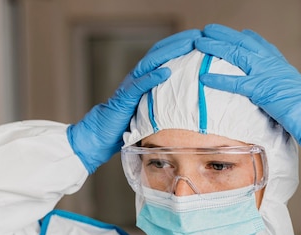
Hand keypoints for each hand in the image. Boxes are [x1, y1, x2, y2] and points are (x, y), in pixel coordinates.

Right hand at [68, 29, 201, 173]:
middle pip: (158, 53)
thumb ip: (164, 102)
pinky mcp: (125, 98)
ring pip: (150, 63)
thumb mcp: (150, 109)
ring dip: (169, 53)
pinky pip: (139, 85)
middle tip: (197, 34)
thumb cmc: (126, 125)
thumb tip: (187, 103)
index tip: (199, 39)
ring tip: (187, 45)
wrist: (101, 134)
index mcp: (143, 78)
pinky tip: (166, 71)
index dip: (179, 45)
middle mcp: (136, 77)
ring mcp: (130, 85)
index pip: (163, 55)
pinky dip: (152, 77)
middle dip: (178, 42)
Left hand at [195, 24, 300, 162]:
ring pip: (235, 54)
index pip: (260, 44)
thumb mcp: (292, 90)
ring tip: (200, 44)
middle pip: (242, 43)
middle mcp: (271, 63)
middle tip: (208, 30)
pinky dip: (218, 79)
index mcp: (279, 63)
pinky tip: (204, 78)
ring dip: (215, 47)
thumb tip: (274, 91)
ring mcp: (265, 74)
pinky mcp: (260, 89)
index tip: (237, 33)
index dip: (246, 37)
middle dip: (223, 35)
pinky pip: (234, 82)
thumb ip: (279, 85)